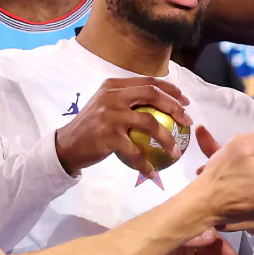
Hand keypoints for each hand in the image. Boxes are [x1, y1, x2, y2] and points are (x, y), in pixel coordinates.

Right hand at [54, 77, 192, 180]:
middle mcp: (112, 96)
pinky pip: (135, 151)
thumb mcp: (106, 105)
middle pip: (152, 95)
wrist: (67, 145)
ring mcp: (110, 116)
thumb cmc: (91, 127)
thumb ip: (127, 100)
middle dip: (174, 107)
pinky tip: (153, 172)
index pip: (149, 82)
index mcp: (114, 86)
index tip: (185, 102)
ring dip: (167, 137)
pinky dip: (146, 163)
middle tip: (187, 121)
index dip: (171, 90)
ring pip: (149, 122)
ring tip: (176, 151)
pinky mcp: (108, 136)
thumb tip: (161, 104)